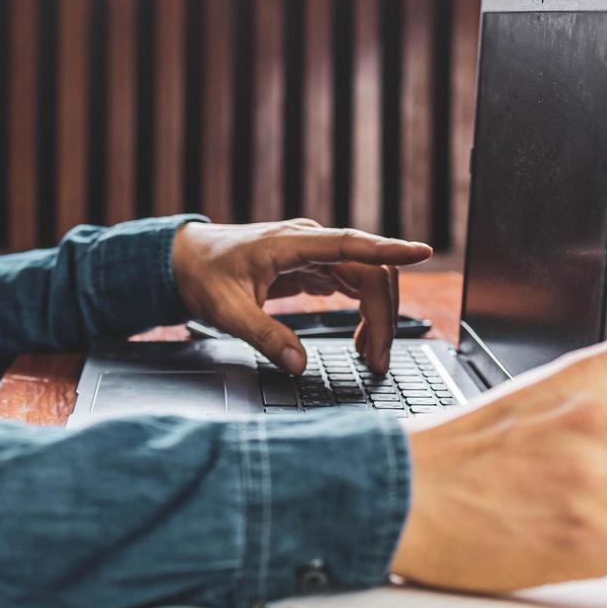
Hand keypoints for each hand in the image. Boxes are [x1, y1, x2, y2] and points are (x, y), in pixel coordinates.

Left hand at [171, 220, 432, 373]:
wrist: (183, 260)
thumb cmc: (202, 276)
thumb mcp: (227, 312)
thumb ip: (264, 337)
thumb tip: (298, 364)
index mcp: (290, 243)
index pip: (351, 244)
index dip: (389, 249)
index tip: (422, 252)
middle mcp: (310, 243)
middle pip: (369, 270)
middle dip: (382, 315)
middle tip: (376, 361)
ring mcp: (315, 254)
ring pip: (367, 279)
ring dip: (377, 316)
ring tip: (370, 356)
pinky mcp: (314, 267)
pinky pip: (353, 285)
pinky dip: (364, 313)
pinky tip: (360, 340)